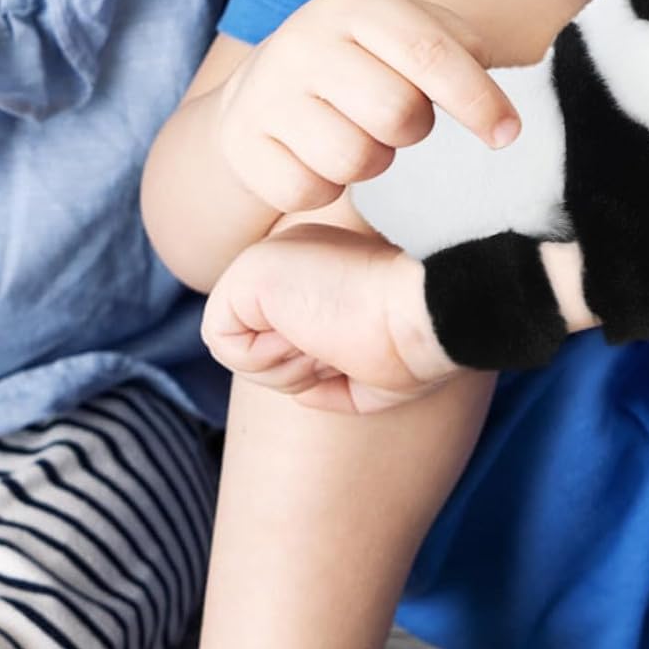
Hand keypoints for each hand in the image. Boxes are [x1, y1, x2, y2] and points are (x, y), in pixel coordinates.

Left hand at [201, 224, 460, 413]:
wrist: (427, 311)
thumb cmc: (412, 344)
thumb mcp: (369, 368)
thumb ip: (329, 370)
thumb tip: (300, 392)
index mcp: (321, 267)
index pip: (285, 338)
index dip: (315, 366)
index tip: (354, 347)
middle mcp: (291, 256)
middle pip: (257, 346)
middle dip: (297, 370)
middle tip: (341, 344)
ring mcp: (268, 259)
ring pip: (236, 348)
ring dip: (285, 369)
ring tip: (329, 336)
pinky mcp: (248, 271)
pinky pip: (221, 340)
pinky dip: (263, 361)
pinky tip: (306, 335)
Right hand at [215, 0, 520, 216]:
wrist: (258, 95)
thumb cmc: (362, 65)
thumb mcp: (406, 34)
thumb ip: (463, 47)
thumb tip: (519, 89)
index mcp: (355, 2)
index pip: (433, 52)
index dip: (480, 99)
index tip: (509, 136)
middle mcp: (305, 38)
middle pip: (399, 115)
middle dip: (412, 131)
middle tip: (400, 123)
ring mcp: (266, 92)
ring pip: (356, 160)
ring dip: (372, 162)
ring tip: (359, 138)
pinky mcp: (242, 144)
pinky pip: (309, 191)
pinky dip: (326, 189)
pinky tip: (317, 160)